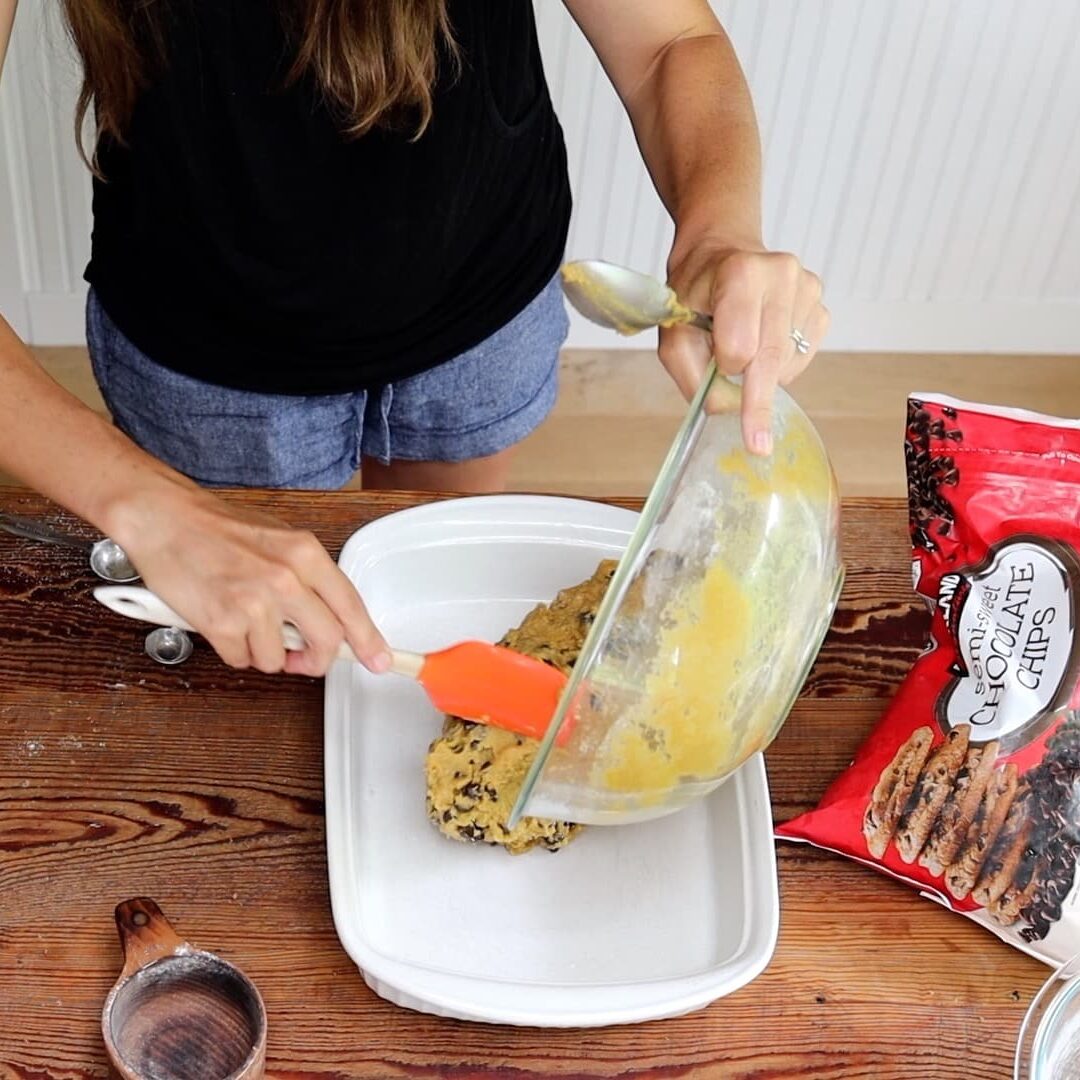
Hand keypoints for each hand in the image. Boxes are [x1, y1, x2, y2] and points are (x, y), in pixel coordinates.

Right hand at [108, 484, 389, 675]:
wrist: (163, 517)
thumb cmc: (216, 528)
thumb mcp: (279, 539)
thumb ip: (307, 577)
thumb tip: (331, 617)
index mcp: (305, 554)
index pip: (351, 606)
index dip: (368, 640)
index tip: (378, 660)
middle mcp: (286, 578)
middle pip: (326, 642)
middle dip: (315, 659)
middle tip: (301, 657)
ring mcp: (254, 602)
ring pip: (278, 659)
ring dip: (264, 652)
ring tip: (245, 623)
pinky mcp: (222, 622)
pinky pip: (242, 660)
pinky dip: (234, 650)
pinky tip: (222, 622)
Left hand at [660, 239, 828, 454]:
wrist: (720, 250)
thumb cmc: (695, 292)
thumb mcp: (673, 331)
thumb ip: (691, 373)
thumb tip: (727, 409)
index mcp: (741, 272)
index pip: (740, 345)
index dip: (723, 365)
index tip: (718, 371)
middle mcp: (782, 274)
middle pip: (770, 357)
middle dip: (758, 401)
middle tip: (758, 445)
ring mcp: (807, 288)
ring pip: (787, 362)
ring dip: (761, 373)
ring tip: (742, 344)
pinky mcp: (820, 306)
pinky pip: (803, 357)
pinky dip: (780, 365)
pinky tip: (763, 342)